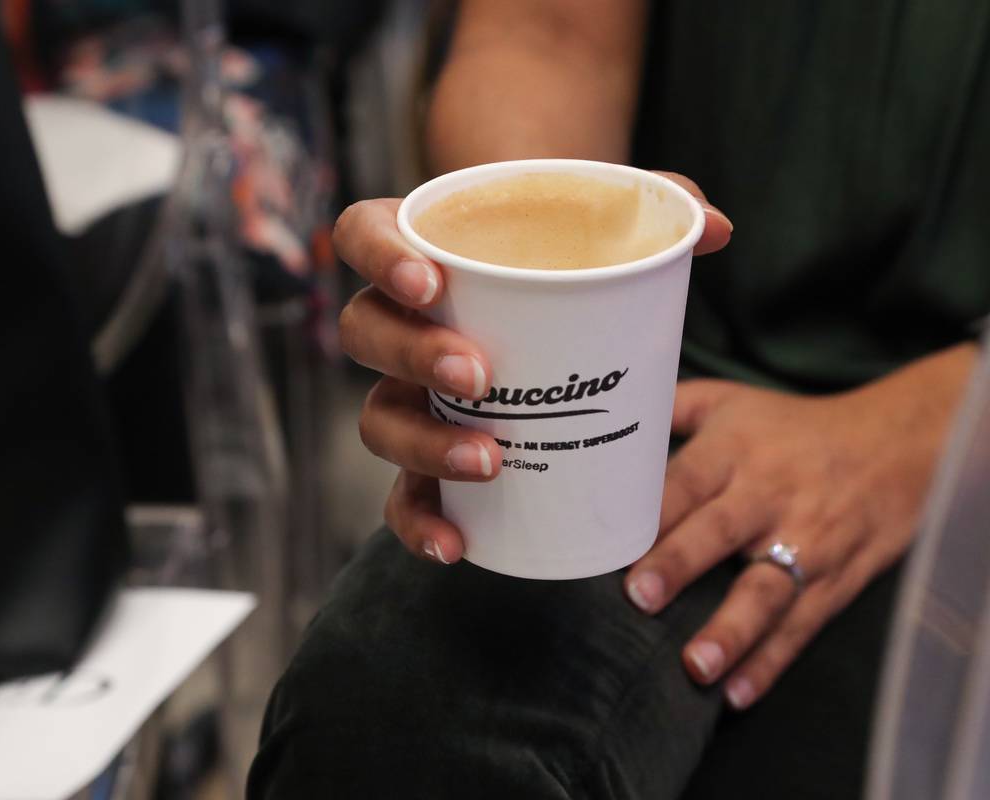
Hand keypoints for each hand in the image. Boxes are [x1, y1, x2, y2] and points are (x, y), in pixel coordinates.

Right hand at [335, 172, 732, 564]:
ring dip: (423, 444)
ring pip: (377, 419)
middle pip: (365, 332)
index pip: (364, 235)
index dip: (380, 257)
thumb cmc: (559, 256)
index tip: (431, 281)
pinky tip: (456, 544)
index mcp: (418, 247)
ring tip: (490, 460)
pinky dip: (419, 522)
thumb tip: (718, 229)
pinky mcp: (423, 452)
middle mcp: (395, 321)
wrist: (544, 309)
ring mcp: (403, 391)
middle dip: (413, 355)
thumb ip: (656, 209)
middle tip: (481, 373)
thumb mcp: (600, 225)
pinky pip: (401, 493)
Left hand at [623, 343, 975, 709]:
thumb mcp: (730, 401)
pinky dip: (771, 662)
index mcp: (734, 450)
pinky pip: (802, 625)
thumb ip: (669, 410)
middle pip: (719, 531)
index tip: (613, 541)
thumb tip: (608, 423)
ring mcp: (807, 541)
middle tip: (640, 598)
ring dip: (732, 631)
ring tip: (696, 666)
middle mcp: (769, 495)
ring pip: (767, 590)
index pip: (685, 480)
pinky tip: (738, 693)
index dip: (651, 511)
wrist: (899, 445)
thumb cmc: (793, 427)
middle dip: (680, 565)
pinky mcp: (838, 579)